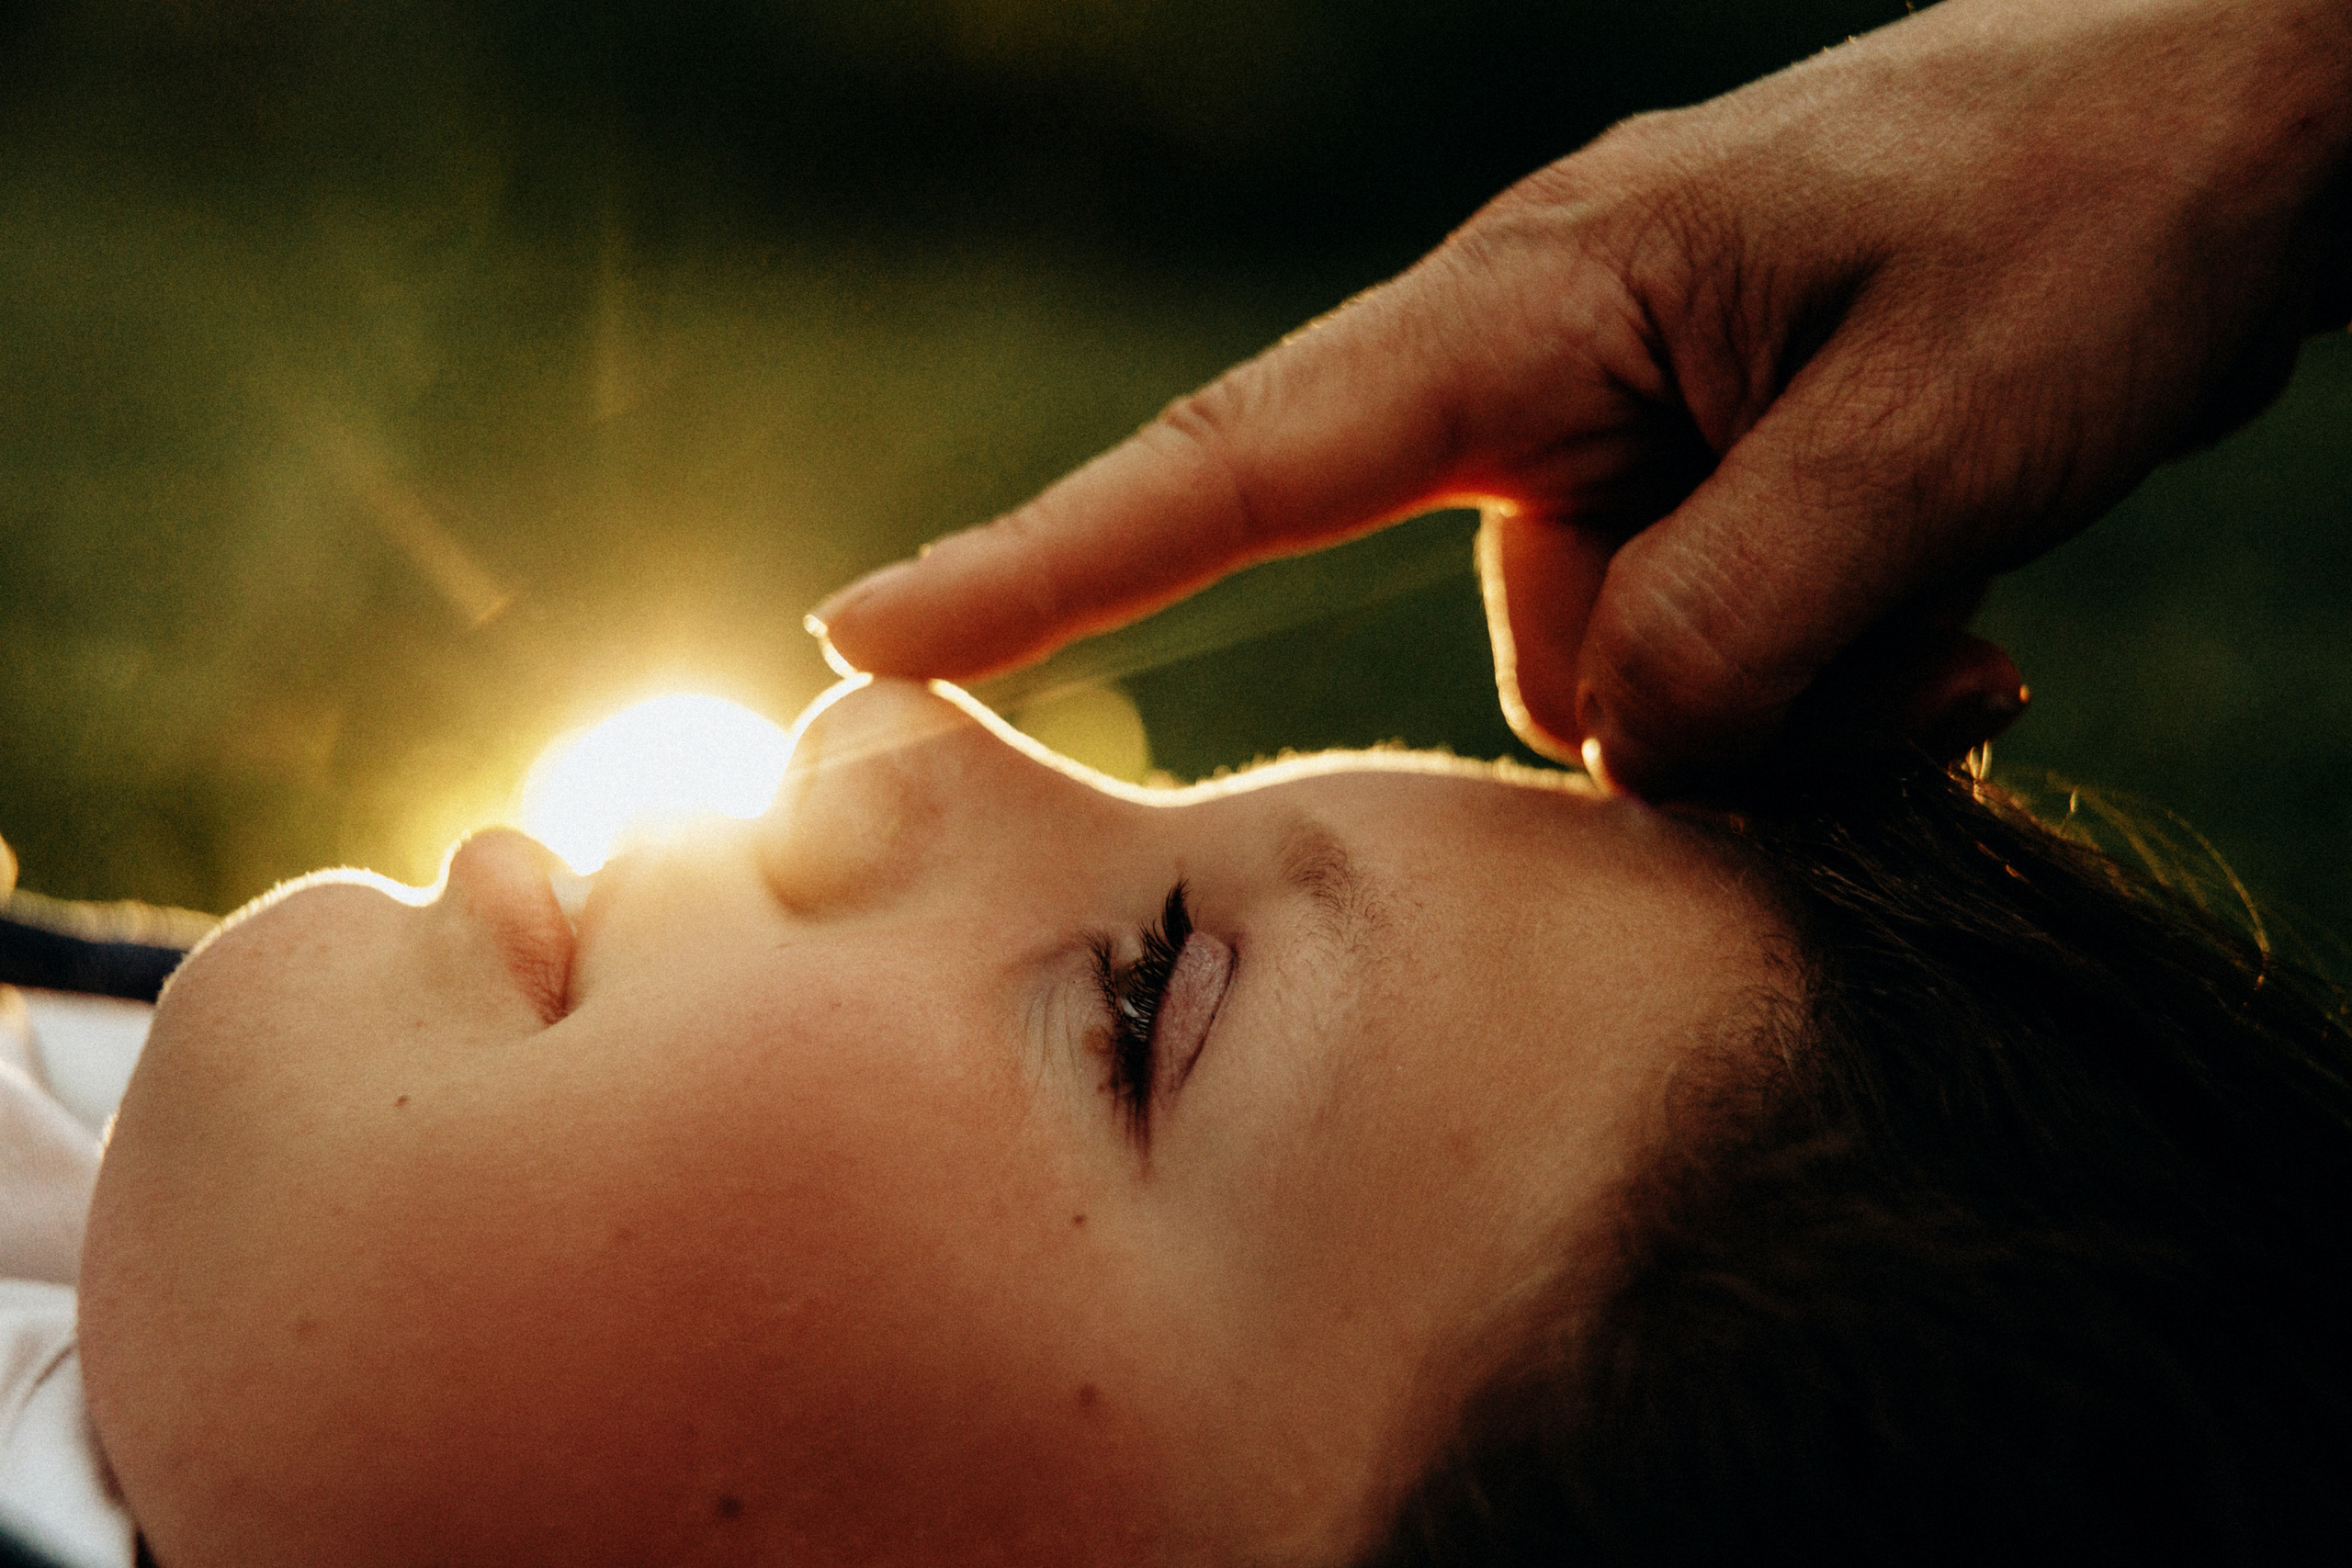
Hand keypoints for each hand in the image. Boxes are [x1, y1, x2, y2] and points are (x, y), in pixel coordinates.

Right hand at [814, 0, 2351, 797]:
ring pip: (1639, 689)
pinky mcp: (1713, 485)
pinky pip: (1717, 667)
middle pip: (1528, 649)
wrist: (2254, 105)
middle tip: (1935, 650)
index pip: (1238, 457)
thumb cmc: (2098, 202)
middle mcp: (1555, 373)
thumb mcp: (1939, 428)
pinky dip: (1839, 684)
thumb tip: (1608, 751)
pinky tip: (1966, 619)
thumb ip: (1739, 627)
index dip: (1040, 563)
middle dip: (1704, 707)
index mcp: (1544, 302)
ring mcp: (1635, 437)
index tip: (856, 641)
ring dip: (1811, 699)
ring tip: (1978, 606)